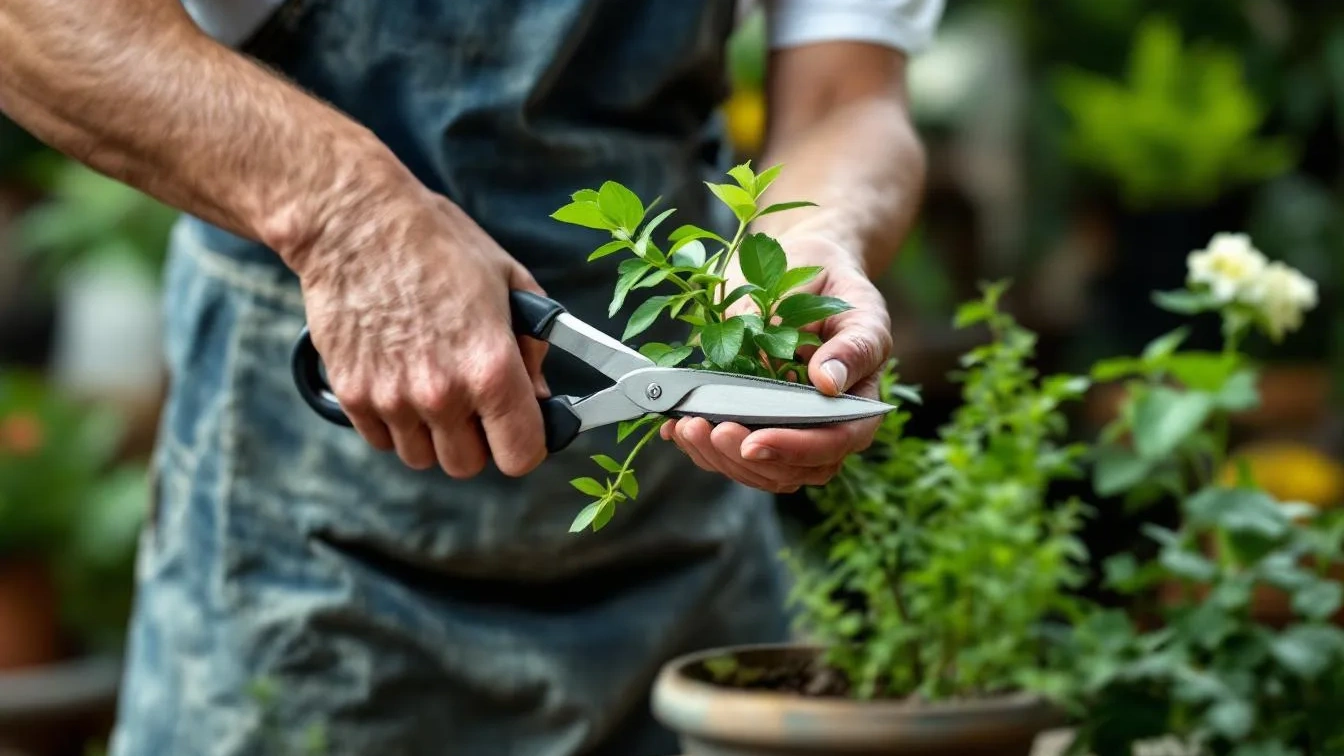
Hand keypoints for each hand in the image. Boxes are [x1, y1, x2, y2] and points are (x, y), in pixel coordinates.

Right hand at [297, 176, 549, 477]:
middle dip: (479, 439)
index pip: (521, 455)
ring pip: (424, 458)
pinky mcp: (352, 395)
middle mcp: (442, 393)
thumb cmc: (436, 243)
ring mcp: (392, 398)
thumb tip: (541, 395)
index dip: (527, 443)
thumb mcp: (510, 281)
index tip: (522, 428)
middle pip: (470, 464)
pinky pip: (383, 440)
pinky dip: (395, 423)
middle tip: (475, 401)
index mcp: (490, 367)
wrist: (354, 223)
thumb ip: (534, 346)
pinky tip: (400, 379)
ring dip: (434, 434)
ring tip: (433, 384)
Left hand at [662, 234, 891, 492]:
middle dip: (748, 458)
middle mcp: (823, 424)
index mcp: (858, 403)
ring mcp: (786, 426)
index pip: (834, 443)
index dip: (795, 449)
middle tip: (712, 430)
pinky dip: (701, 446)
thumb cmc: (835, 288)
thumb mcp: (856, 307)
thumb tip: (829, 383)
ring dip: (719, 457)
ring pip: (758, 469)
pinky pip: (730, 450)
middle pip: (793, 470)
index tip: (756, 441)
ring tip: (689, 426)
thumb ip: (851, 346)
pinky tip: (676, 428)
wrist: (802, 269)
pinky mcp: (752, 419)